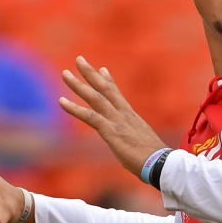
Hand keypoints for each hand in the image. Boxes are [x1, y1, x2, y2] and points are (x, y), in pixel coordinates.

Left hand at [59, 56, 168, 177]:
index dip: (108, 81)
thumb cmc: (153, 158)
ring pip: (94, 97)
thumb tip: (133, 141)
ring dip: (78, 84)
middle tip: (79, 59)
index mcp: (131, 116)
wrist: (159, 162)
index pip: (118, 94)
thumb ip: (134, 137)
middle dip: (91, 73)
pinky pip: (89, 116)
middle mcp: (123, 114)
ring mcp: (117, 120)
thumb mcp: (142, 142)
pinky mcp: (111, 130)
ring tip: (64, 73)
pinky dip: (74, 108)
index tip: (101, 69)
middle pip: (105, 88)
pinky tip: (61, 101)